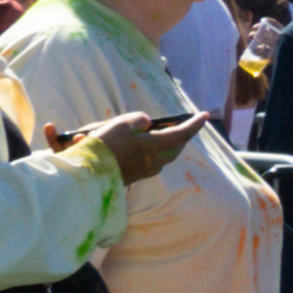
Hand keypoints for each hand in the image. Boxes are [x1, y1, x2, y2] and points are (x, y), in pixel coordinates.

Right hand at [54, 112, 206, 185]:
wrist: (86, 175)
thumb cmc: (103, 146)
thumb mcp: (121, 124)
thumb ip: (140, 120)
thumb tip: (148, 123)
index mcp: (155, 147)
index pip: (183, 134)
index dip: (195, 124)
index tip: (205, 115)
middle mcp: (155, 161)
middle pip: (177, 147)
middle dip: (183, 135)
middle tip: (185, 124)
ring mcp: (146, 171)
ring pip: (166, 156)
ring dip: (170, 144)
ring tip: (169, 133)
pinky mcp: (136, 176)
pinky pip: (154, 162)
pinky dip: (156, 151)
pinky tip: (150, 146)